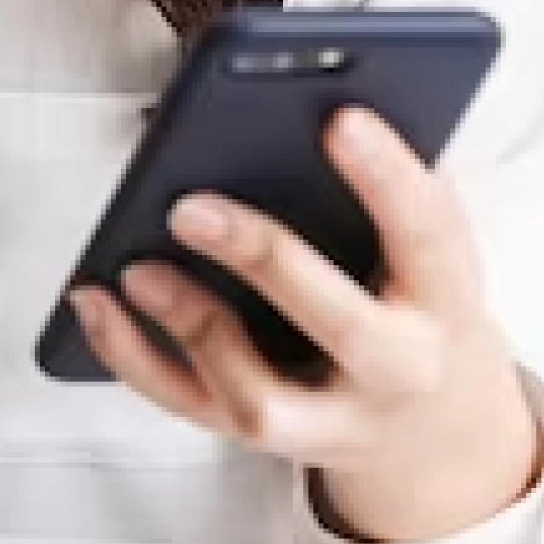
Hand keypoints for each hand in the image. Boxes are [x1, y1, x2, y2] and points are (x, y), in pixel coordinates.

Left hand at [68, 104, 543, 543]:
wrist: (437, 427)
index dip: (389, 176)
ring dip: (190, 324)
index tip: (340, 117)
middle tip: (191, 206)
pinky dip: (132, 355)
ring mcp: (330, 418)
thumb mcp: (430, 245)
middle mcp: (397, 372)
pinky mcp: (265, 439)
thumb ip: (388, 186)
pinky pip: (190, 406)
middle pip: (338, 324)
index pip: (429, 234)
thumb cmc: (419, 302)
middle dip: (265, 260)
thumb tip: (307, 104)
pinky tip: (96, 301)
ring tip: (136, 266)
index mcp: (448, 302)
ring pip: (259, 397)